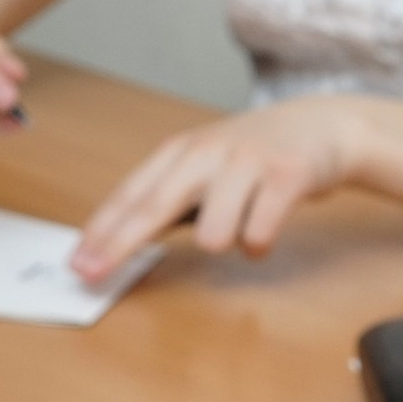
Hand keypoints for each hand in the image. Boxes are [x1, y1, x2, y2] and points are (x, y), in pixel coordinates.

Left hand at [69, 97, 370, 281]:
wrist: (325, 126)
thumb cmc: (257, 153)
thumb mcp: (206, 164)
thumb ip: (169, 195)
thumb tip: (119, 241)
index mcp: (182, 151)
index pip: (131, 195)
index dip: (101, 232)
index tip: (77, 264)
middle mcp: (208, 153)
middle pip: (153, 207)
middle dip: (119, 245)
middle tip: (93, 275)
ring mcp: (247, 164)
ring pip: (215, 234)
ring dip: (224, 243)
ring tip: (241, 229)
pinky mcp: (286, 178)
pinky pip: (259, 235)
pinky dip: (259, 245)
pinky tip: (265, 231)